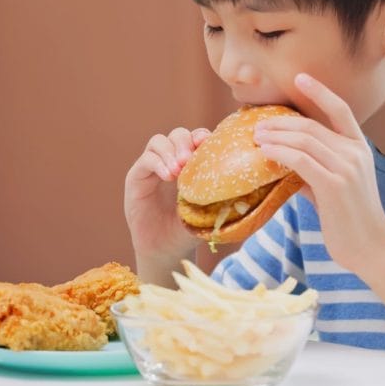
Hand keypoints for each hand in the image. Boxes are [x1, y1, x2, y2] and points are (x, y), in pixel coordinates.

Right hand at [124, 127, 209, 262]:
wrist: (165, 250)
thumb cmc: (188, 230)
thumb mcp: (207, 212)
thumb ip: (220, 198)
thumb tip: (248, 192)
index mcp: (191, 165)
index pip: (196, 139)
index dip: (202, 137)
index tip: (208, 144)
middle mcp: (171, 162)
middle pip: (178, 135)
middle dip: (185, 142)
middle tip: (189, 160)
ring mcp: (153, 168)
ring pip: (159, 141)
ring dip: (170, 151)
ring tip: (177, 171)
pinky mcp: (136, 177)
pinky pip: (145, 159)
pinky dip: (157, 162)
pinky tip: (167, 176)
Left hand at [252, 73, 384, 272]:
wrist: (371, 247)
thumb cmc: (350, 218)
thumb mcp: (335, 185)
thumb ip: (315, 168)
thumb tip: (284, 161)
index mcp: (360, 148)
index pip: (341, 109)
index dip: (320, 92)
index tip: (300, 78)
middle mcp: (356, 153)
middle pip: (312, 126)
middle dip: (281, 122)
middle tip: (257, 125)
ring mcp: (347, 168)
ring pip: (303, 140)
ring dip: (275, 136)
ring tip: (256, 138)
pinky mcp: (335, 185)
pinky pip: (300, 160)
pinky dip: (279, 153)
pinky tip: (265, 154)